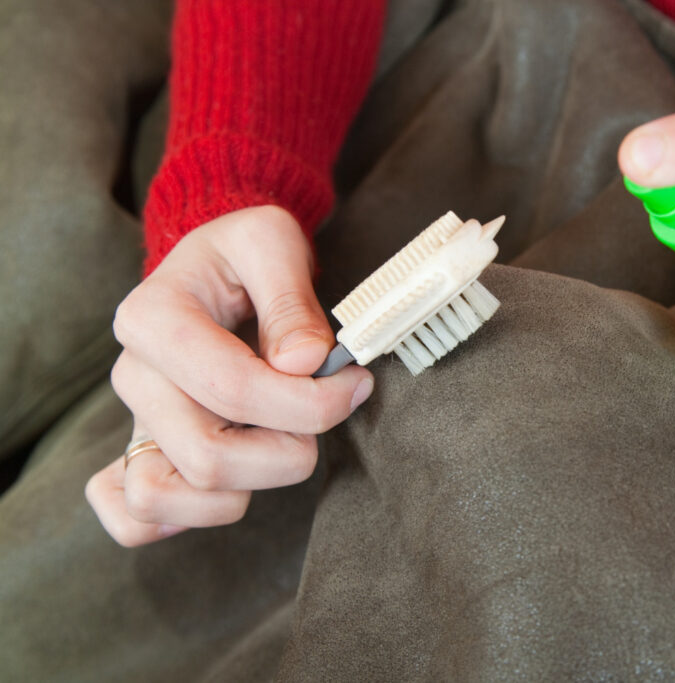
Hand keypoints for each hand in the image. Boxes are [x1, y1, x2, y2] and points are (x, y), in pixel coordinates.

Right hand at [86, 206, 372, 545]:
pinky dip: (178, 519)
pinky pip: (131, 515)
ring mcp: (135, 418)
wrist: (220, 263)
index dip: (309, 401)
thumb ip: (290, 298)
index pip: (233, 389)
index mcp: (153, 318)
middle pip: (206, 457)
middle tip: (327, 413)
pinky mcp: (143, 450)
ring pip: (163, 497)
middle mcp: (134, 374)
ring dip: (243, 491)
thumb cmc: (246, 252)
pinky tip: (232, 488)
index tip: (354, 384)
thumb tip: (304, 361)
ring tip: (282, 447)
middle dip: (290, 451)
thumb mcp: (272, 242)